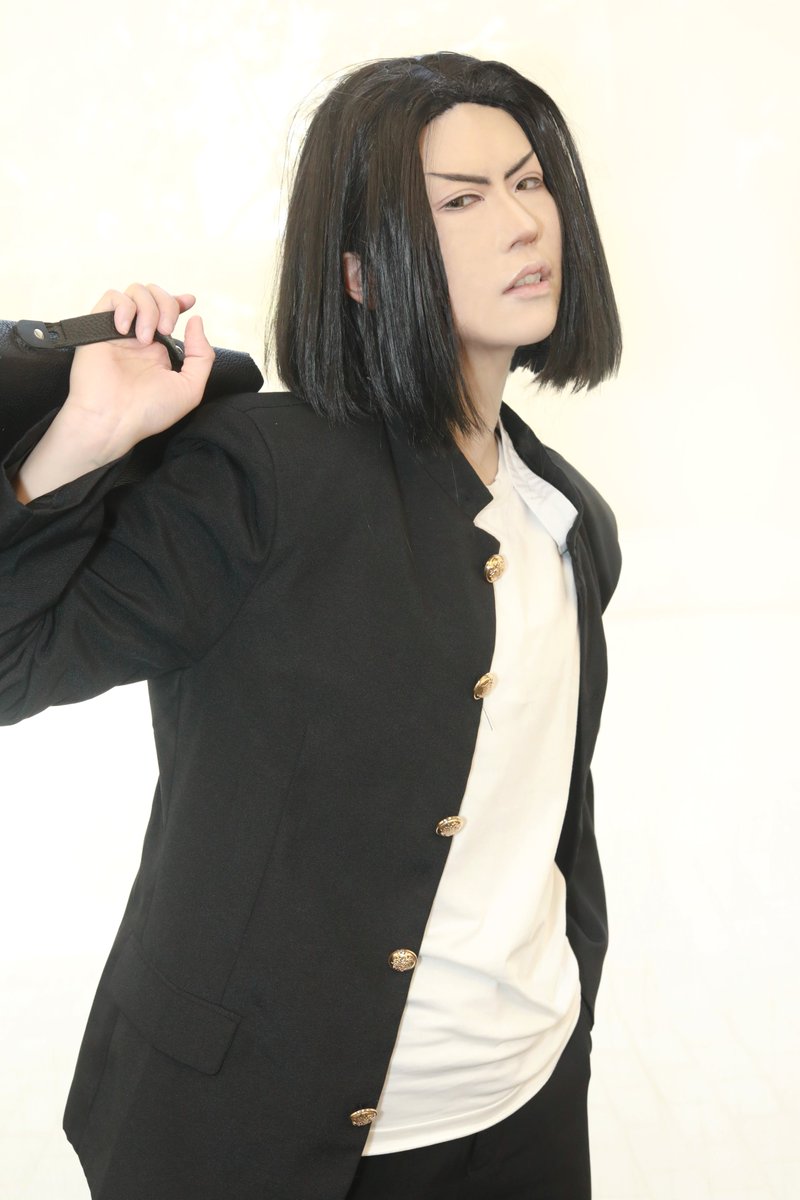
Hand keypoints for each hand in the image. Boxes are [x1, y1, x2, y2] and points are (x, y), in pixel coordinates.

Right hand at [61, 283, 214, 462]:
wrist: (113, 420)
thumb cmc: (149, 411)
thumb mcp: (190, 388)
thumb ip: (201, 356)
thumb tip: (196, 321)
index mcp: (159, 349)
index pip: (169, 311)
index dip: (179, 301)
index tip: (189, 302)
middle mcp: (139, 337)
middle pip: (155, 295)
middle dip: (167, 304)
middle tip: (165, 330)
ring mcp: (119, 331)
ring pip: (136, 291)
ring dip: (148, 309)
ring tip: (144, 338)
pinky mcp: (98, 328)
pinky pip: (112, 296)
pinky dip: (124, 307)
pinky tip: (124, 330)